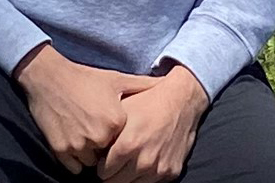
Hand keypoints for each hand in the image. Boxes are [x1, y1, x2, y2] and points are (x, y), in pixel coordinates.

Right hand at [13, 44, 160, 174]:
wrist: (49, 77)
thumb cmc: (85, 78)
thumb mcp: (116, 79)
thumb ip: (142, 86)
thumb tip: (164, 84)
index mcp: (116, 121)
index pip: (126, 143)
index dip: (120, 135)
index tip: (113, 123)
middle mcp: (98, 137)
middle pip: (109, 156)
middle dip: (105, 147)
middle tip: (96, 127)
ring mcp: (78, 146)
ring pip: (91, 164)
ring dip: (90, 154)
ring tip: (84, 131)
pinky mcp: (60, 151)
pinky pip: (74, 167)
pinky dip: (75, 159)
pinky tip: (74, 137)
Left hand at [96, 65, 208, 182]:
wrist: (181, 100)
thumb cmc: (148, 101)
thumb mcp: (122, 110)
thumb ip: (106, 133)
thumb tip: (93, 148)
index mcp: (127, 145)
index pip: (103, 173)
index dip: (101, 165)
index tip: (104, 158)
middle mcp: (142, 162)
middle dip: (112, 174)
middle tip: (115, 161)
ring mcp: (158, 169)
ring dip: (129, 176)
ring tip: (130, 159)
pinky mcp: (171, 172)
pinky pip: (151, 182)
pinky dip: (146, 174)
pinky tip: (146, 157)